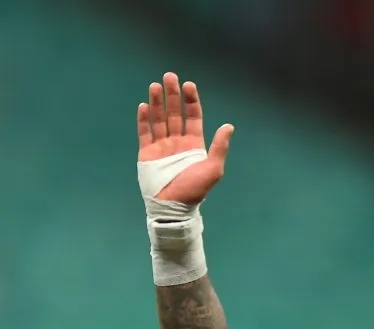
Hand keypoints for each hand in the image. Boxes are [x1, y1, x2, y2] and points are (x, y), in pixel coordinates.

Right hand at [137, 72, 233, 204]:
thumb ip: (219, 147)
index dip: (191, 101)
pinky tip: (144, 106)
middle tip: (170, 76)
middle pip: (174, 113)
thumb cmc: (195, 190)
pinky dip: (144, 119)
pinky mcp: (147, 153)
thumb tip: (229, 126)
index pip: (192, 117)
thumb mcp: (213, 168)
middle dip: (172, 95)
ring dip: (157, 102)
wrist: (173, 206)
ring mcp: (161, 146)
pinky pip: (145, 132)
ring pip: (158, 119)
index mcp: (194, 144)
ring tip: (155, 86)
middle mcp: (177, 142)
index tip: (189, 85)